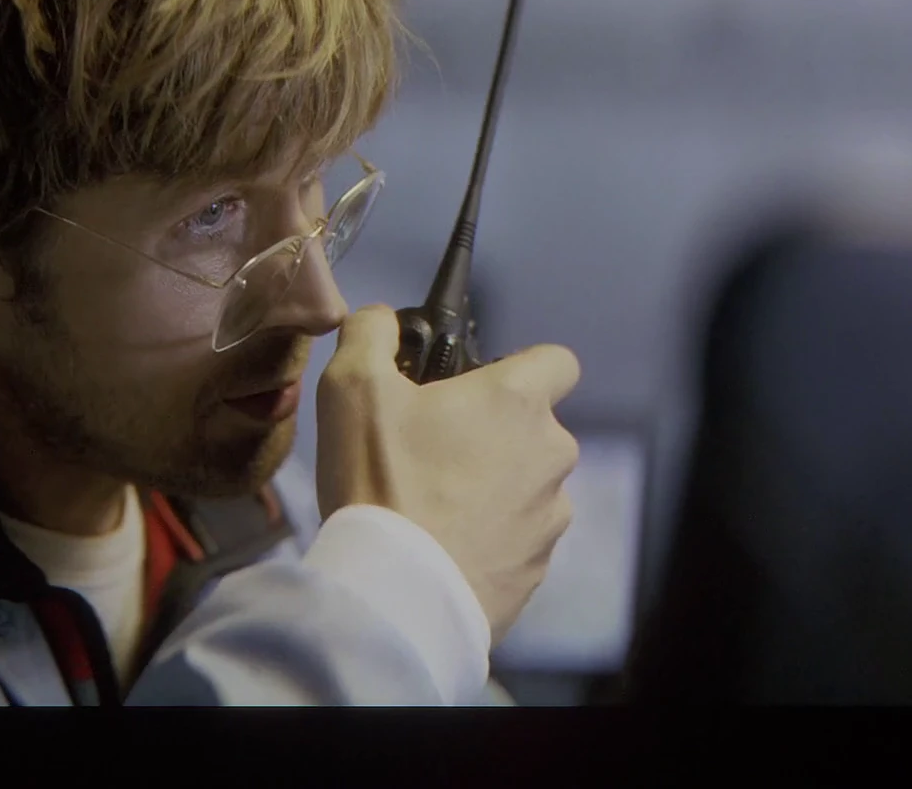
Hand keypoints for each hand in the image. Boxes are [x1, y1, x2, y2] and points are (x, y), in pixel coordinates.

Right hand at [314, 304, 581, 645]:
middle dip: (496, 436)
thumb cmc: (380, 479)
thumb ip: (369, 333)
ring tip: (435, 509)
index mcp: (518, 401)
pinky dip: (491, 541)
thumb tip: (381, 319)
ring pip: (531, 488)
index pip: (559, 361)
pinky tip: (443, 550)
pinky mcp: (538, 571)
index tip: (480, 388)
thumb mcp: (352, 388)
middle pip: (537, 429)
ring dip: (497, 491)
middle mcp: (552, 454)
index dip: (522, 368)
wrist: (394, 593)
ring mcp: (551, 518)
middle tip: (433, 452)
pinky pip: (518, 541)